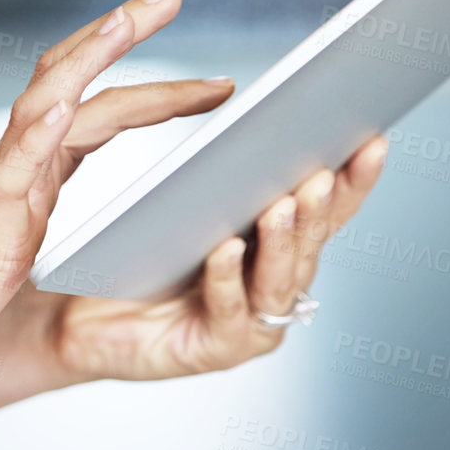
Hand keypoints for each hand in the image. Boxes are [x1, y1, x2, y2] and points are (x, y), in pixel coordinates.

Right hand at [0, 0, 189, 394]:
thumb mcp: (8, 250)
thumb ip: (36, 214)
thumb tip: (73, 195)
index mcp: (28, 176)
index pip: (95, 110)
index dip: (151, 87)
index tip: (211, 80)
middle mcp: (12, 170)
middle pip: (70, 82)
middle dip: (121, 33)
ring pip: (40, 110)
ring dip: (84, 60)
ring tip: (122, 19)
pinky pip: (9, 179)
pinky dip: (34, 137)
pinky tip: (58, 109)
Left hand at [19, 132, 387, 384]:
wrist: (78, 313)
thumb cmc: (131, 251)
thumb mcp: (180, 198)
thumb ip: (217, 165)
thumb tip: (240, 101)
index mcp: (273, 241)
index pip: (327, 206)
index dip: (354, 176)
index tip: (372, 136)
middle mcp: (273, 282)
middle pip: (311, 240)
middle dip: (320, 203)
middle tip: (322, 168)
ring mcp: (251, 320)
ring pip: (279, 277)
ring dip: (283, 239)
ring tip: (282, 202)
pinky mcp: (215, 349)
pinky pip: (228, 311)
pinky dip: (229, 279)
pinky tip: (224, 249)